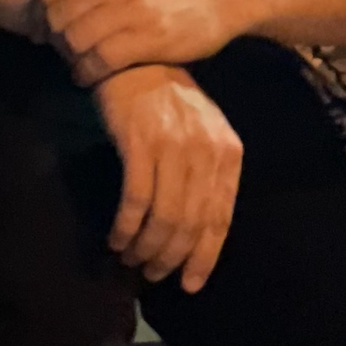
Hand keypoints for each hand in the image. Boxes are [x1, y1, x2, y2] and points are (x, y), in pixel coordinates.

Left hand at [34, 0, 257, 85]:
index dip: (46, 7)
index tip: (55, 20)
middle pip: (58, 16)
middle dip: (56, 34)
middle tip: (65, 43)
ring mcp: (132, 10)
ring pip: (76, 39)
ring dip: (71, 55)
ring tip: (78, 57)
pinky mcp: (148, 39)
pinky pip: (100, 61)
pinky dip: (88, 72)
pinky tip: (89, 74)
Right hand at [92, 63, 242, 291]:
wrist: (137, 60)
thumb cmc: (170, 101)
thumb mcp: (203, 134)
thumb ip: (208, 176)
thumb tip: (198, 231)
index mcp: (228, 152)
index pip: (219, 218)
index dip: (204, 257)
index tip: (189, 284)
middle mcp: (206, 152)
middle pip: (190, 224)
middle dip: (170, 257)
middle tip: (152, 274)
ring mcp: (174, 147)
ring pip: (163, 218)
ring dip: (146, 247)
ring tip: (131, 259)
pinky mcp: (140, 144)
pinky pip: (135, 201)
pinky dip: (126, 228)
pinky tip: (117, 239)